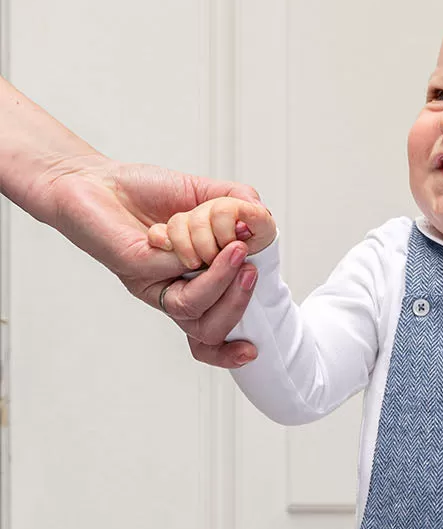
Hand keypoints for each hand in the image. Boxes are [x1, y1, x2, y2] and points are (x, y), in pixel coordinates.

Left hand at [42, 154, 261, 365]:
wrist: (93, 177)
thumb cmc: (143, 191)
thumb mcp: (203, 192)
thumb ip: (236, 201)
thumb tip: (263, 219)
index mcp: (194, 284)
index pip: (213, 332)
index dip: (230, 351)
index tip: (252, 350)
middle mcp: (174, 291)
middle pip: (209, 331)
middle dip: (238, 305)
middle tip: (251, 271)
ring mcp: (154, 285)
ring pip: (193, 312)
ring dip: (221, 284)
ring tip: (236, 251)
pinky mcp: (136, 271)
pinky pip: (173, 276)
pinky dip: (195, 256)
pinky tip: (196, 230)